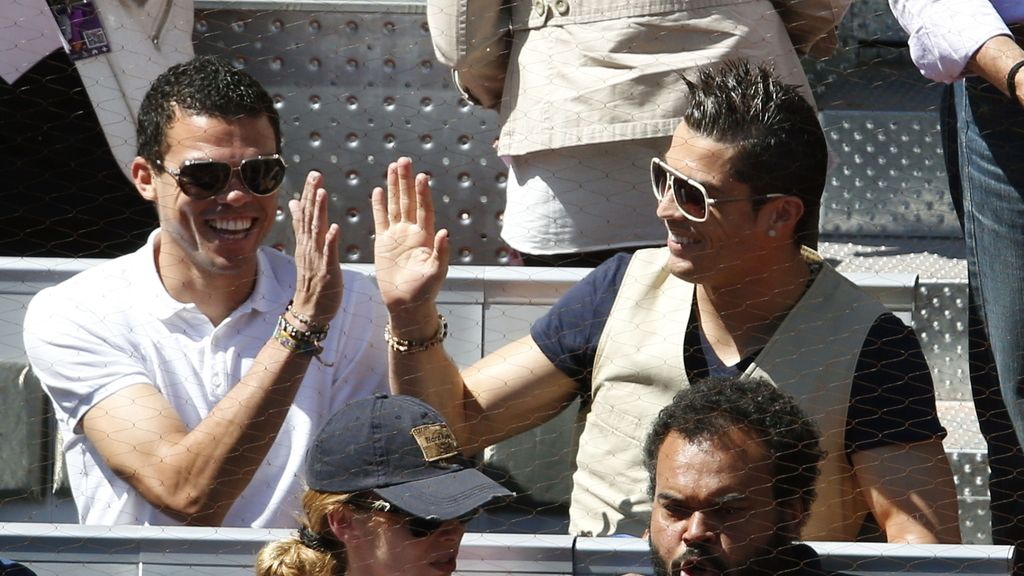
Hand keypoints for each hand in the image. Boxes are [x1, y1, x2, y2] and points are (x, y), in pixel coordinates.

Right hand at [288, 171, 342, 326]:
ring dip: (319, 212)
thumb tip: (296, 204)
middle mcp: (309, 247)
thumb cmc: (312, 281)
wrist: (309, 311)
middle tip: (316, 175)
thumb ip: (302, 226)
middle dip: (312, 195)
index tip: (313, 175)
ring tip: (322, 193)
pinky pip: (328, 255)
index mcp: (306, 242)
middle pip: (309, 217)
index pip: (306, 213)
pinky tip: (334, 228)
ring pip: (317, 232)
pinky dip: (330, 241)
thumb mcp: (305, 250)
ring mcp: (316, 259)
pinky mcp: (326, 272)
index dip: (309, 194)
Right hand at [372, 157, 448, 331]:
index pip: (424, 209)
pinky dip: (379, 205)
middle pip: (408, 200)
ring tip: (393, 167)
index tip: (422, 176)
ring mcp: (397, 235)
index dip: (423, 193)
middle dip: (406, 181)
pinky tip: (378, 190)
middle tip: (404, 160)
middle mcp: (412, 232)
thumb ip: (441, 252)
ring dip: (394, 187)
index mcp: (426, 237)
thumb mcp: (436, 272)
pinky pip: (380, 219)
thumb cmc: (425, 291)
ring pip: (395, 205)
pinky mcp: (384, 242)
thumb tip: (445, 232)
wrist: (406, 304)